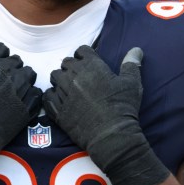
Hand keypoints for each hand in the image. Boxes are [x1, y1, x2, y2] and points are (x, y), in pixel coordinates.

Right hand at [0, 42, 41, 184]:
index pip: (2, 49)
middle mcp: (9, 73)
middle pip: (17, 61)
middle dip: (10, 67)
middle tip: (1, 80)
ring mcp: (20, 90)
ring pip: (29, 74)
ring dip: (23, 78)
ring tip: (13, 88)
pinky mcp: (27, 106)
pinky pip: (36, 93)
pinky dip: (31, 94)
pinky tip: (21, 100)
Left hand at [43, 45, 169, 184]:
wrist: (111, 135)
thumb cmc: (123, 107)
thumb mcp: (131, 83)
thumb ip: (131, 64)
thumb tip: (136, 49)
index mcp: (91, 66)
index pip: (82, 50)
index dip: (85, 55)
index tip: (89, 62)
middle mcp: (74, 75)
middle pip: (66, 63)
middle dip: (72, 67)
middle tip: (80, 77)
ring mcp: (63, 91)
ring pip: (54, 77)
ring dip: (61, 79)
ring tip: (69, 87)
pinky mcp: (57, 109)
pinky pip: (47, 96)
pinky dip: (52, 95)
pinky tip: (59, 99)